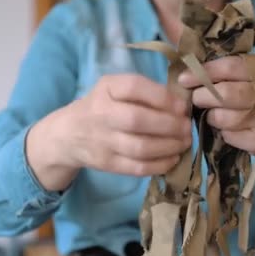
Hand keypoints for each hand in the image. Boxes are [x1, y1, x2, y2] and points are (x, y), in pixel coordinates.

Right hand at [49, 74, 191, 176]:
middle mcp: (101, 113)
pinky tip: (173, 158)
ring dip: (169, 146)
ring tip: (184, 142)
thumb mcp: (115, 88)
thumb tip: (180, 105)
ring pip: (140, 148)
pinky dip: (160, 165)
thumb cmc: (102, 106)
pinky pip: (137, 167)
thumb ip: (144, 92)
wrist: (67, 134)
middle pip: (138, 120)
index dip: (162, 97)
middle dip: (170, 125)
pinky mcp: (106, 163)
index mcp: (106, 88)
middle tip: (187, 128)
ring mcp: (102, 141)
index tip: (181, 106)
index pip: (135, 88)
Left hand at [178, 55, 254, 183]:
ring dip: (213, 117)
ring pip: (227, 118)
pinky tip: (228, 129)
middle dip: (204, 97)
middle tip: (195, 99)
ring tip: (213, 114)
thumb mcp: (254, 76)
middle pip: (228, 94)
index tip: (183, 79)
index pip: (231, 66)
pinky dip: (224, 133)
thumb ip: (227, 71)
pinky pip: (231, 136)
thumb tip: (187, 66)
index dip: (204, 72)